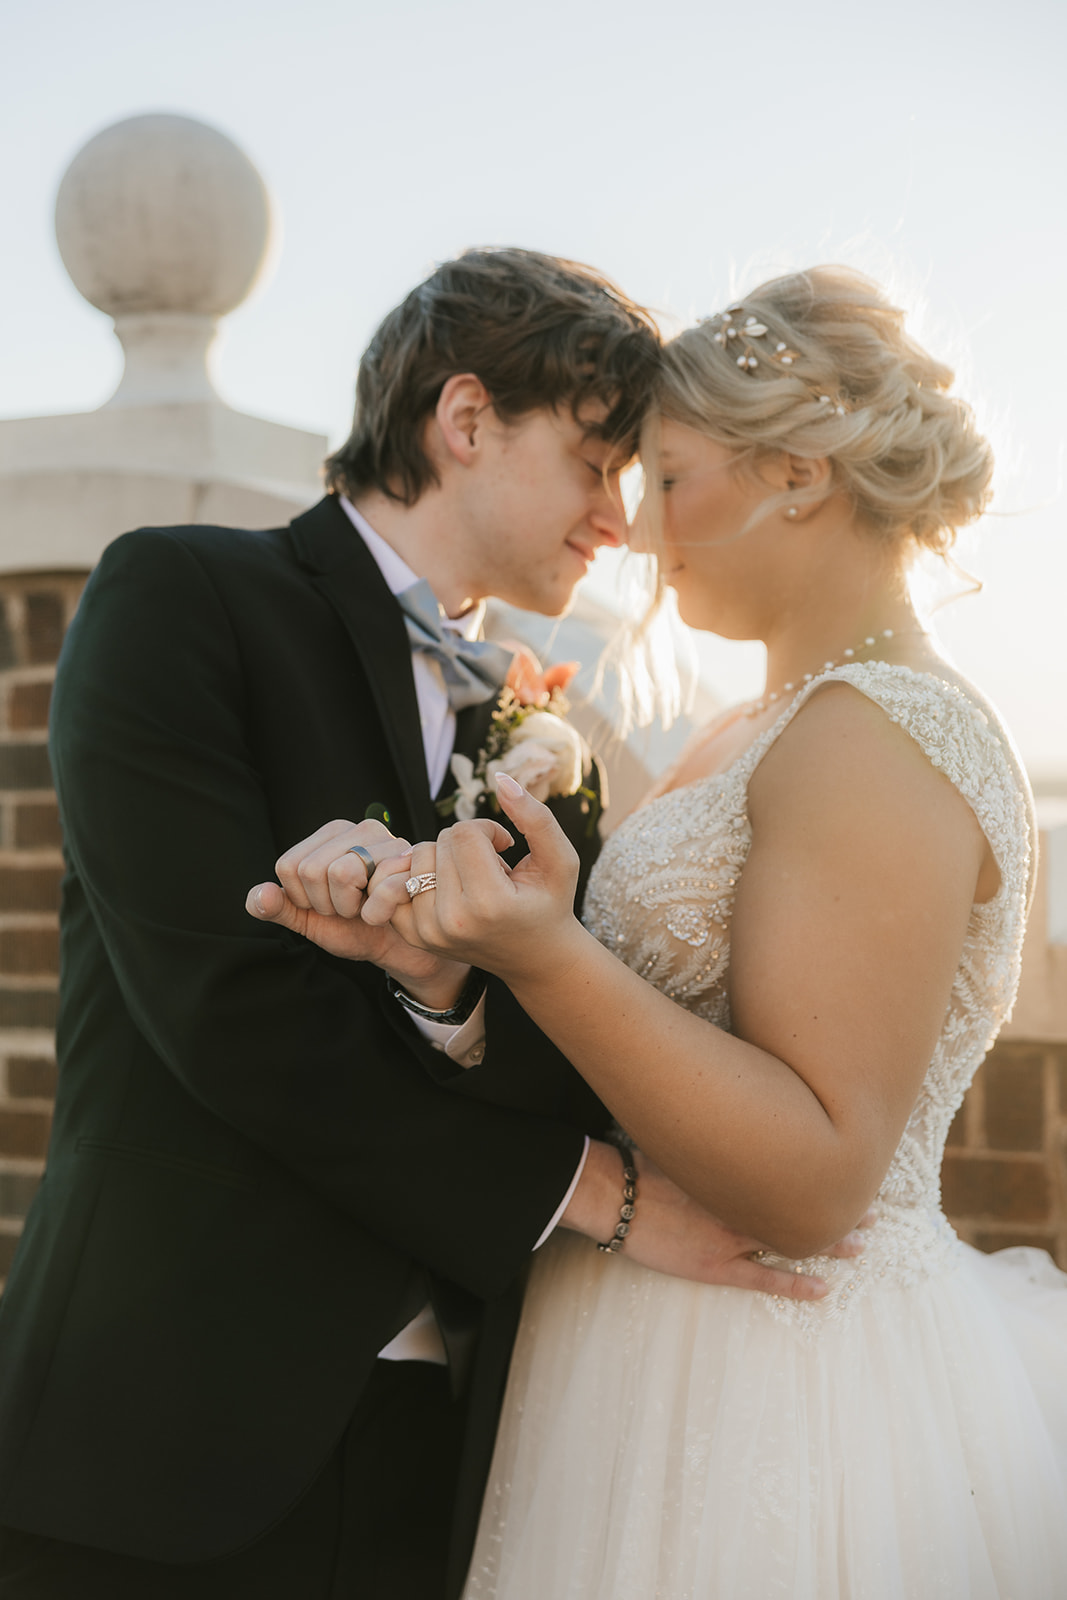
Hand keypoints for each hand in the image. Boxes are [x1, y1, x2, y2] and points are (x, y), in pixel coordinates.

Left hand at [245, 818, 468, 1006]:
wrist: (398, 945)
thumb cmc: (353, 926)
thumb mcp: (308, 920)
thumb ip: (278, 908)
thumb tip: (260, 896)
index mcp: (329, 834)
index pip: (289, 867)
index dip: (303, 898)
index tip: (327, 903)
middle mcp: (359, 828)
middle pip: (311, 870)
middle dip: (326, 905)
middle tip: (349, 907)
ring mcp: (389, 841)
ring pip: (341, 873)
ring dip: (351, 908)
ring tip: (366, 906)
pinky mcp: (412, 862)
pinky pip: (376, 886)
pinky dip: (376, 913)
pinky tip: (385, 911)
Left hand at [361, 773, 579, 982]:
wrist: (535, 957)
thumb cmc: (550, 903)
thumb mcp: (561, 859)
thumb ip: (536, 817)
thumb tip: (500, 778)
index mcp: (490, 905)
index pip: (465, 834)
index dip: (488, 829)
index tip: (505, 845)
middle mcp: (453, 922)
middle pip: (440, 842)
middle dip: (467, 843)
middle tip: (492, 866)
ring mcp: (428, 932)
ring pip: (419, 857)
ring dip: (446, 857)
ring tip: (473, 879)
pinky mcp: (413, 936)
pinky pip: (398, 880)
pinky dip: (420, 873)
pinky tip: (448, 884)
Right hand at [563, 1144, 872, 1300]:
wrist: (615, 1194)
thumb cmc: (644, 1160)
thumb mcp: (686, 1134)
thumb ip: (716, 1131)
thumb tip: (739, 1101)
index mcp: (737, 1170)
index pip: (793, 1170)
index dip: (824, 1173)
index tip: (851, 1167)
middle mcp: (743, 1203)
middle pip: (802, 1204)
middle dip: (838, 1206)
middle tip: (873, 1208)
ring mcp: (733, 1236)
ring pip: (793, 1240)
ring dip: (830, 1244)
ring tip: (863, 1244)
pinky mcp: (716, 1266)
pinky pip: (765, 1280)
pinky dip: (795, 1284)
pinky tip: (824, 1289)